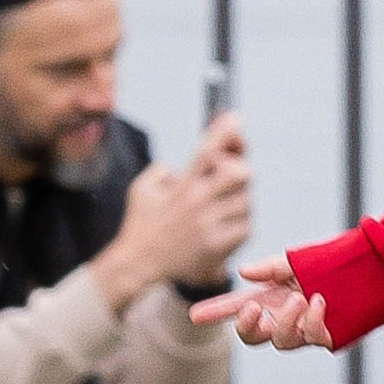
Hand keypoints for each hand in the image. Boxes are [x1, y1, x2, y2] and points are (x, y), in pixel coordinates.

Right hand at [91, 113, 250, 311]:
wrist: (138, 265)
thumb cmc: (140, 227)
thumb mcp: (141, 189)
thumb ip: (161, 170)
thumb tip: (183, 166)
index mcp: (181, 186)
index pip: (206, 151)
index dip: (224, 132)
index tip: (236, 119)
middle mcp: (197, 203)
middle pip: (240, 174)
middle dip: (241, 171)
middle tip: (232, 178)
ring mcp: (209, 225)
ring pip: (246, 202)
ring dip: (239, 202)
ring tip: (223, 209)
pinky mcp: (218, 247)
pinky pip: (246, 228)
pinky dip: (240, 226)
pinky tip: (225, 228)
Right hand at [188, 250, 333, 350]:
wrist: (369, 270)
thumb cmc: (329, 264)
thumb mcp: (296, 261)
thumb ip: (270, 268)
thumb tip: (244, 273)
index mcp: (271, 299)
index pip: (237, 308)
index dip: (216, 313)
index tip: (195, 316)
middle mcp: (284, 318)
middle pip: (253, 337)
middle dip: (248, 326)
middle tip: (254, 308)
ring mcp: (304, 331)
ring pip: (282, 341)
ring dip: (286, 321)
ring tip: (299, 298)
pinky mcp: (326, 337)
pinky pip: (312, 337)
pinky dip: (312, 320)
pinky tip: (317, 302)